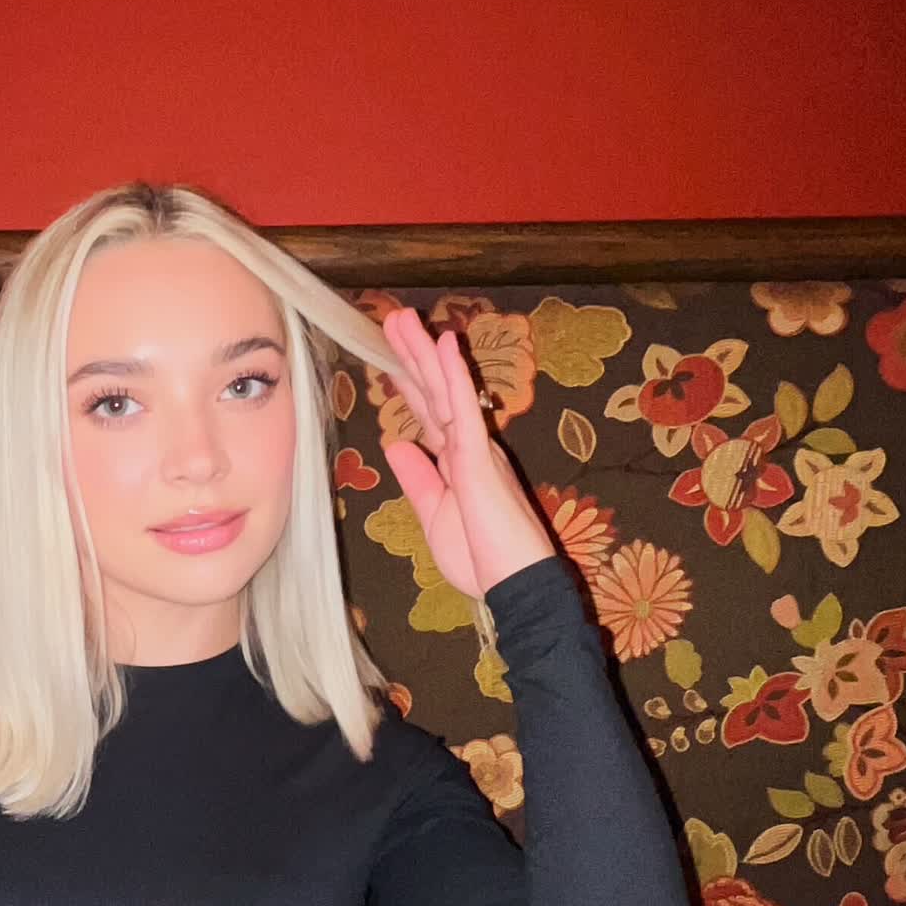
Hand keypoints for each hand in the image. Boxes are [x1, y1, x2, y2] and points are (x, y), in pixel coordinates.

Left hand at [377, 309, 555, 599]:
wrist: (514, 587)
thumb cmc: (480, 560)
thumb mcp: (434, 517)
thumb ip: (418, 479)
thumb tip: (395, 444)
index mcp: (457, 464)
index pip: (428, 415)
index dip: (409, 384)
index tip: (391, 355)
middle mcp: (469, 448)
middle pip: (434, 394)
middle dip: (413, 356)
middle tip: (393, 318)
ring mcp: (476, 450)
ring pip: (446, 392)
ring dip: (426, 353)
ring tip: (405, 319)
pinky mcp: (480, 458)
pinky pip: (464, 409)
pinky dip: (453, 376)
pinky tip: (446, 345)